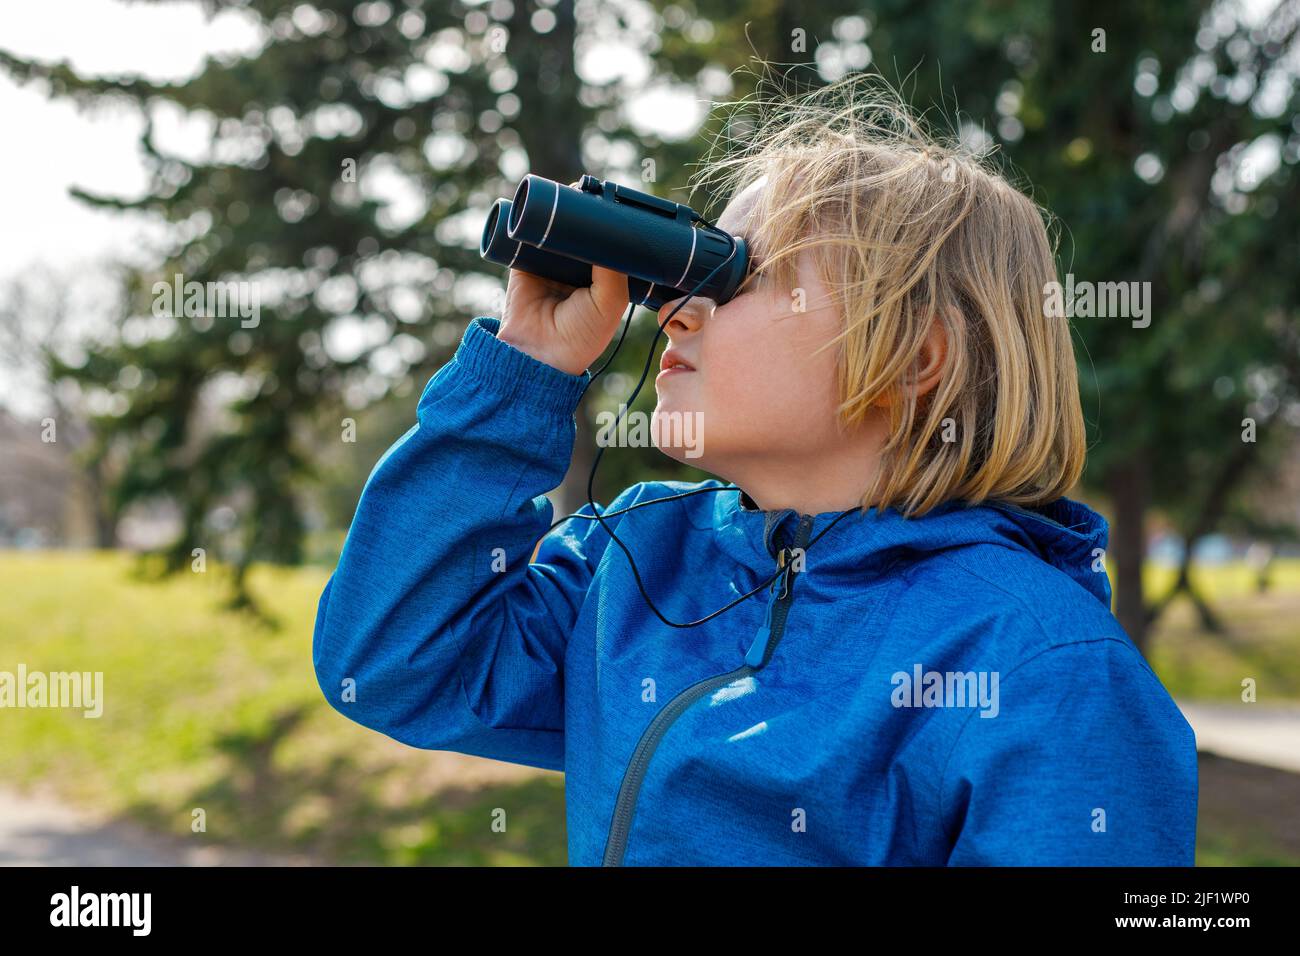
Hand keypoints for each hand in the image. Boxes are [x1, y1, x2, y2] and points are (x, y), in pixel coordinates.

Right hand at [496, 182, 628, 375]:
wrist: (538, 353)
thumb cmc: (579, 337)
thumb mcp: (609, 303)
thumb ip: (614, 271)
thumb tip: (612, 231)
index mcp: (601, 280)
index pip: (609, 244)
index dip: (614, 225)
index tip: (620, 204)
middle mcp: (577, 269)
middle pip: (583, 231)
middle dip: (588, 211)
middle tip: (595, 192)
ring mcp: (550, 264)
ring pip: (557, 228)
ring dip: (562, 209)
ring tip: (573, 191)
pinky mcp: (525, 261)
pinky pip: (529, 234)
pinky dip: (534, 218)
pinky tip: (544, 202)